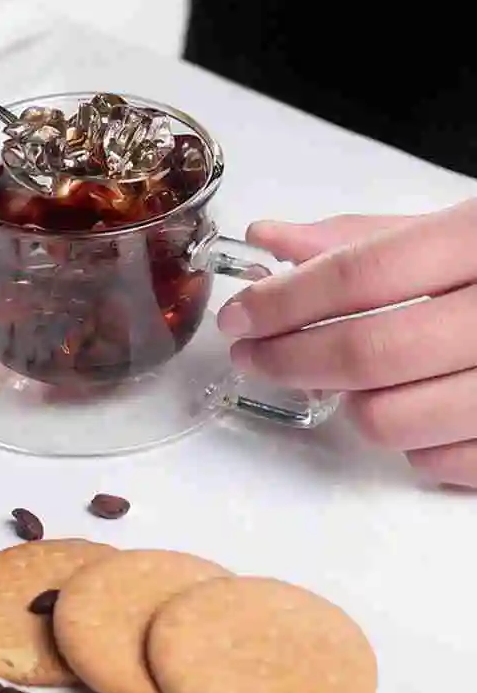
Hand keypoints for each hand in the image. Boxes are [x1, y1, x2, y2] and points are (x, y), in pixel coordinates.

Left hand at [217, 200, 476, 487]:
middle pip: (371, 353)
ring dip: (352, 406)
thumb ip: (362, 237)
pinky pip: (444, 466)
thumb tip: (269, 239)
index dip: (284, 302)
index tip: (238, 319)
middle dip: (290, 360)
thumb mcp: (456, 227)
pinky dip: (410, 447)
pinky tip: (413, 412)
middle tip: (255, 355)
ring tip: (349, 382)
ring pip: (397, 420)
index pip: (362, 273)